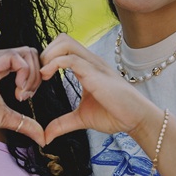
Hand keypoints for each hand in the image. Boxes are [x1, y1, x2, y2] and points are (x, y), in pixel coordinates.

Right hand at [0, 46, 45, 150]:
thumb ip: (24, 122)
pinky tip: (18, 91)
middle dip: (37, 74)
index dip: (35, 75)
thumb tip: (43, 137)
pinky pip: (14, 58)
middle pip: (30, 52)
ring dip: (32, 75)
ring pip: (25, 53)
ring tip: (22, 95)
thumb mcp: (5, 117)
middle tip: (26, 96)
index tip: (28, 96)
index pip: (27, 57)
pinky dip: (24, 73)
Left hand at [38, 33, 160, 143]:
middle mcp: (90, 61)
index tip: (39, 78)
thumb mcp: (81, 118)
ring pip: (65, 43)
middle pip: (62, 39)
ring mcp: (93, 65)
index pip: (62, 48)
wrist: (136, 119)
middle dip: (45, 53)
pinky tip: (48, 77)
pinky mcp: (96, 74)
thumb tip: (45, 136)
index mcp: (86, 67)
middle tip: (39, 75)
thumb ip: (62, 124)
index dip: (47, 58)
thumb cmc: (114, 115)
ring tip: (43, 76)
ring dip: (48, 56)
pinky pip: (71, 59)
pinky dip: (54, 64)